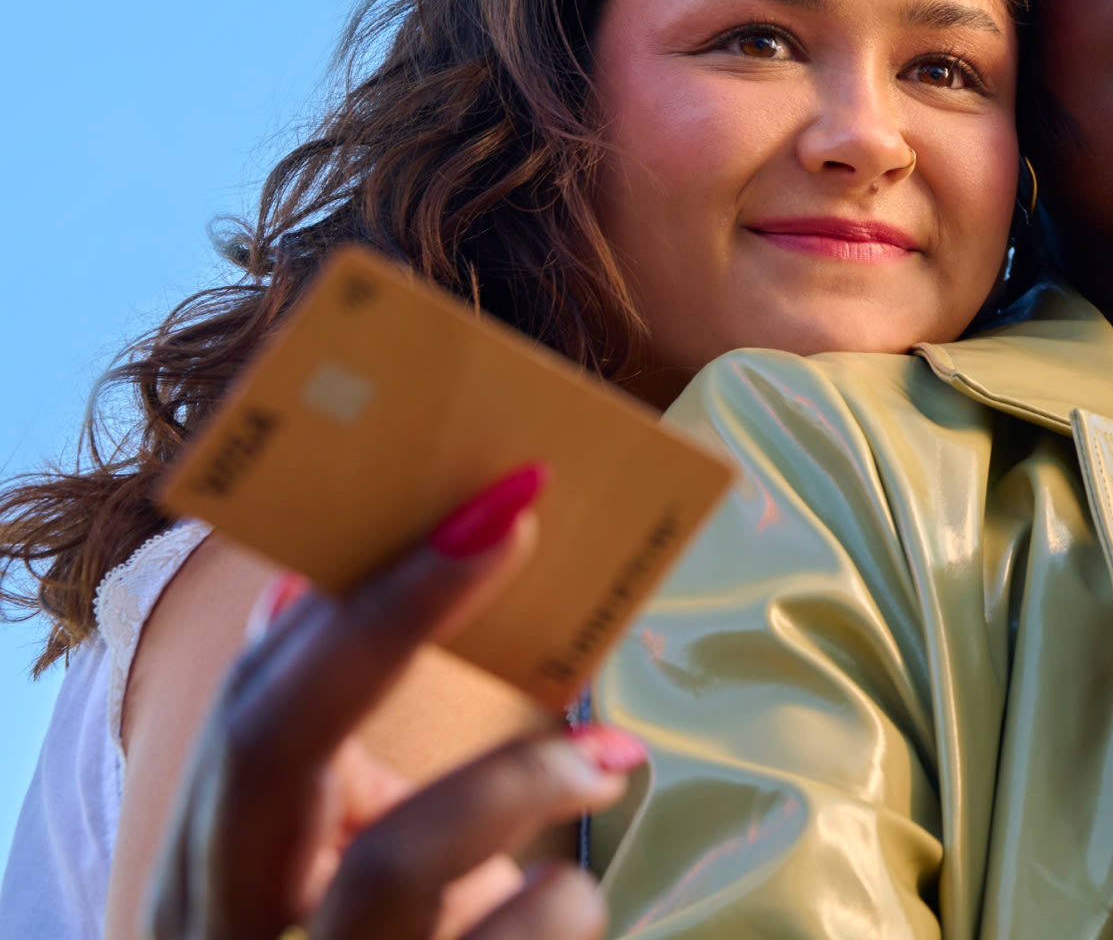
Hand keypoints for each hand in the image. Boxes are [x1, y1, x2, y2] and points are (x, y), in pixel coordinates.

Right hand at [147, 464, 645, 939]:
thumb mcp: (321, 860)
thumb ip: (316, 747)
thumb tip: (292, 586)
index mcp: (218, 878)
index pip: (247, 712)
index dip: (348, 596)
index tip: (473, 499)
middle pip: (273, 752)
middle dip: (395, 621)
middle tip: (514, 518)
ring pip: (388, 872)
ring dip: (515, 782)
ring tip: (607, 760)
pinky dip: (561, 905)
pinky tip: (574, 897)